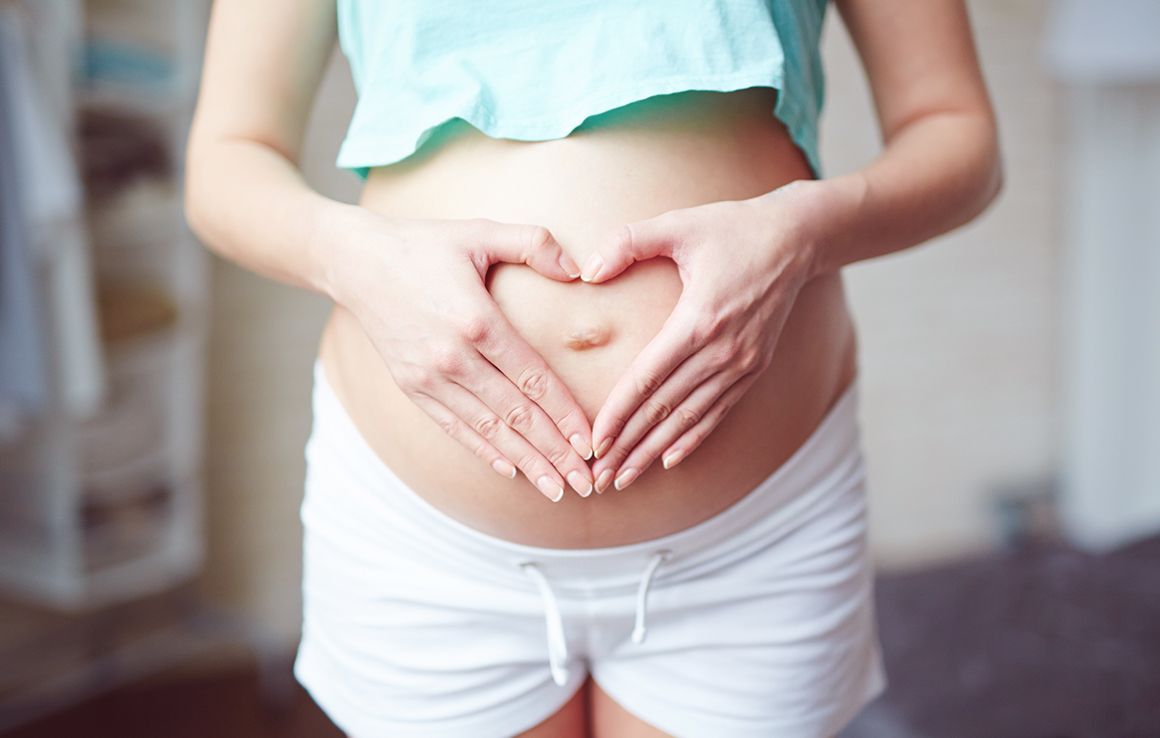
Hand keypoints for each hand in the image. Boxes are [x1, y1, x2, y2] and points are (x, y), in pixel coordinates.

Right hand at [328, 211, 595, 500]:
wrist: (355, 262)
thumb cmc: (425, 244)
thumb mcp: (480, 231)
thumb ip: (534, 243)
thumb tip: (579, 268)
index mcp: (475, 320)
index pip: (532, 377)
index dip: (564, 414)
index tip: (590, 443)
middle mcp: (452, 357)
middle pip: (515, 414)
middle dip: (553, 452)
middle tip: (586, 483)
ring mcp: (428, 377)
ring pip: (487, 429)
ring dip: (525, 462)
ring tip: (556, 488)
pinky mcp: (411, 387)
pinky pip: (454, 427)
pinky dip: (484, 451)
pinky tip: (511, 470)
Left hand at [579, 181, 819, 491]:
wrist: (796, 238)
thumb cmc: (731, 227)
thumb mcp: (678, 223)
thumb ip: (628, 241)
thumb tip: (587, 271)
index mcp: (699, 319)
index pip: (648, 380)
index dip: (618, 415)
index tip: (594, 442)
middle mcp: (723, 350)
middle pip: (665, 409)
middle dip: (628, 446)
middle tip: (598, 477)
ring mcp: (743, 363)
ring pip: (690, 418)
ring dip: (655, 452)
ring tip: (624, 478)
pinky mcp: (755, 367)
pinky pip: (718, 412)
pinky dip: (693, 438)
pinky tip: (670, 460)